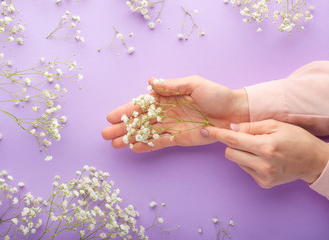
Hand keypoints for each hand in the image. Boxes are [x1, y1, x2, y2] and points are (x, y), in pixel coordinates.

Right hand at [102, 75, 248, 151]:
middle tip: (105, 135)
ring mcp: (171, 126)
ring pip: (146, 133)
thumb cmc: (215, 94)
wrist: (233, 112)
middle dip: (122, 127)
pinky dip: (147, 146)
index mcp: (166, 97)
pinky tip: (134, 149)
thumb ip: (171, 85)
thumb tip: (150, 81)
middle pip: (139, 121)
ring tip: (115, 145)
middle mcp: (165, 112)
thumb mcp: (193, 84)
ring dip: (130, 138)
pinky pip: (160, 142)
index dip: (126, 111)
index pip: (141, 104)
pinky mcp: (179, 139)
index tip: (111, 117)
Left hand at [201, 119, 328, 186]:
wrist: (314, 161)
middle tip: (247, 138)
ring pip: (236, 161)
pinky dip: (249, 162)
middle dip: (232, 143)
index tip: (204, 130)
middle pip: (229, 152)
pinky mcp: (264, 184)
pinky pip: (245, 169)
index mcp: (266, 147)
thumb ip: (251, 127)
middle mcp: (263, 164)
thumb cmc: (296, 138)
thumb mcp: (275, 125)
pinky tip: (263, 159)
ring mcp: (263, 176)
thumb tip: (230, 128)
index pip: (233, 139)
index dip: (216, 134)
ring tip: (259, 149)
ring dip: (241, 153)